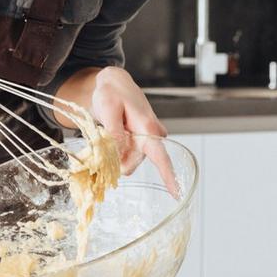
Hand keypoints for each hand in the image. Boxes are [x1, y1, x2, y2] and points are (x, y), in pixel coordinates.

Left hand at [90, 66, 177, 194]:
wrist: (114, 83)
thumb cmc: (112, 92)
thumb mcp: (108, 108)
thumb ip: (114, 132)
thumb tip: (118, 155)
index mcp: (147, 128)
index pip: (161, 157)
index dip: (168, 176)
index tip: (177, 193)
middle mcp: (150, 136)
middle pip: (132, 164)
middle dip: (115, 161)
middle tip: (100, 142)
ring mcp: (145, 139)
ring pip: (127, 160)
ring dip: (114, 155)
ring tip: (106, 132)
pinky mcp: (140, 141)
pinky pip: (127, 155)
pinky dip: (116, 152)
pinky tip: (112, 137)